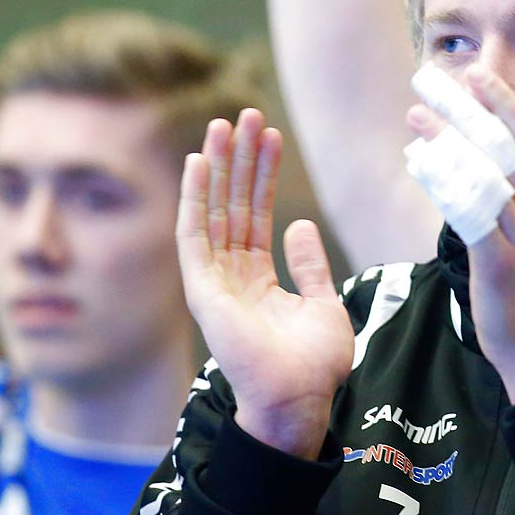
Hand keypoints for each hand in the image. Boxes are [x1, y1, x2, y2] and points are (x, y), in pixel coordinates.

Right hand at [175, 109, 351, 457]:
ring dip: (218, 166)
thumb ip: (309, 265)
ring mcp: (214, 282)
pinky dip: (193, 197)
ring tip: (226, 123)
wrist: (300, 400)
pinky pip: (192, 234)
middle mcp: (231, 277)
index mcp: (257, 281)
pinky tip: (197, 163)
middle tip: (245, 114)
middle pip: (233, 205)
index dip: (263, 175)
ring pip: (213, 210)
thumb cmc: (313, 365)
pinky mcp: (202, 290)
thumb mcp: (322, 303)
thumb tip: (299, 224)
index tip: (270, 136)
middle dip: (239, 160)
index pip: (257, 215)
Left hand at [408, 67, 514, 401]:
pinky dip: (443, 183)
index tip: (476, 71)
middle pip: (504, 147)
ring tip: (416, 115)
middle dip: (467, 109)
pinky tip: (418, 162)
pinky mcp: (498, 260)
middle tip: (433, 80)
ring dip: (445, 141)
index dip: (504, 102)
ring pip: (482, 174)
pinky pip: (468, 211)